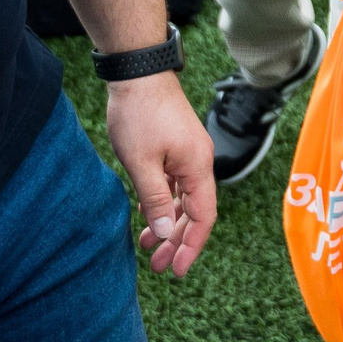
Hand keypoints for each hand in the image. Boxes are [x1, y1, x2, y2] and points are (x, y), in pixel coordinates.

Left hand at [105, 69, 217, 276]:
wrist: (138, 72)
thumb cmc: (139, 115)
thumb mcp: (142, 164)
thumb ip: (156, 200)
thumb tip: (167, 233)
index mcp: (198, 167)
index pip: (204, 216)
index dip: (191, 246)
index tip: (175, 269)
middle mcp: (199, 162)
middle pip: (196, 211)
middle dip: (178, 240)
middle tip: (157, 265)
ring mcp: (188, 153)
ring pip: (185, 198)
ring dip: (169, 223)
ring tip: (148, 245)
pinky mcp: (176, 146)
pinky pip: (176, 184)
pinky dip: (165, 203)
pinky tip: (149, 215)